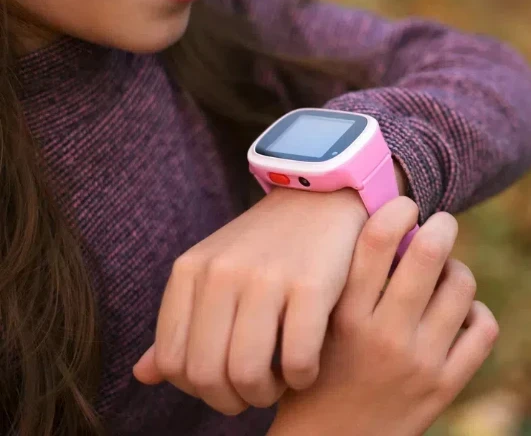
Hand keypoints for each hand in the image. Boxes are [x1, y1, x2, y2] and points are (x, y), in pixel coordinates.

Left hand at [132, 160, 409, 415]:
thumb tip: (143, 374)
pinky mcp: (311, 284)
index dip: (198, 389)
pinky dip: (301, 377)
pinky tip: (308, 366)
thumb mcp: (217, 272)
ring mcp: (265, 277)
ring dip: (265, 394)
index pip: (172, 362)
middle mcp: (220, 273)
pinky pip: (297, 359)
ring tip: (281, 383)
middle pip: (206, 374)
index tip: (226, 383)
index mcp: (190, 270)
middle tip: (255, 393)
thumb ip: (182, 323)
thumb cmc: (270, 243)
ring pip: (247, 373)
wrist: (325, 193)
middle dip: (231, 400)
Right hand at [267, 198, 498, 435]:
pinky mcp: (445, 386)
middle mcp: (383, 336)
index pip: (375, 241)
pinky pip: (483, 329)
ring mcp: (419, 362)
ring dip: (457, 271)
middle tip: (442, 224)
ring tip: (446, 273)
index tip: (404, 206)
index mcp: (344, 317)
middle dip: (442, 227)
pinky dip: (477, 312)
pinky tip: (461, 313)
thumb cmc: (317, 375)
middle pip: (428, 255)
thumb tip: (391, 229)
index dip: (396, 210)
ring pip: (461, 287)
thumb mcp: (315, 329)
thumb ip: (345, 285)